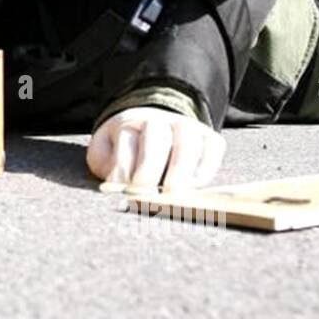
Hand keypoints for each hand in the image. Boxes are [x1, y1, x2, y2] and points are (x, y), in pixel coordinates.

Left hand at [87, 106, 224, 191]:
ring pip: (188, 145)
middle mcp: (160, 121)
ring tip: (170, 196)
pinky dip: (204, 169)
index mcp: (129, 123)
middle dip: (149, 172)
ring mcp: (188, 128)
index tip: (123, 192)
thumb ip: (108, 167)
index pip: (127, 142)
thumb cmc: (125, 151)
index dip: (124, 169)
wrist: (153, 131)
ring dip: (179, 173)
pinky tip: (192, 187)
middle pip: (157, 141)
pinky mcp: (210, 140)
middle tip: (145, 197)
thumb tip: (117, 186)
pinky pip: (212, 151)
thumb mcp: (106, 155)